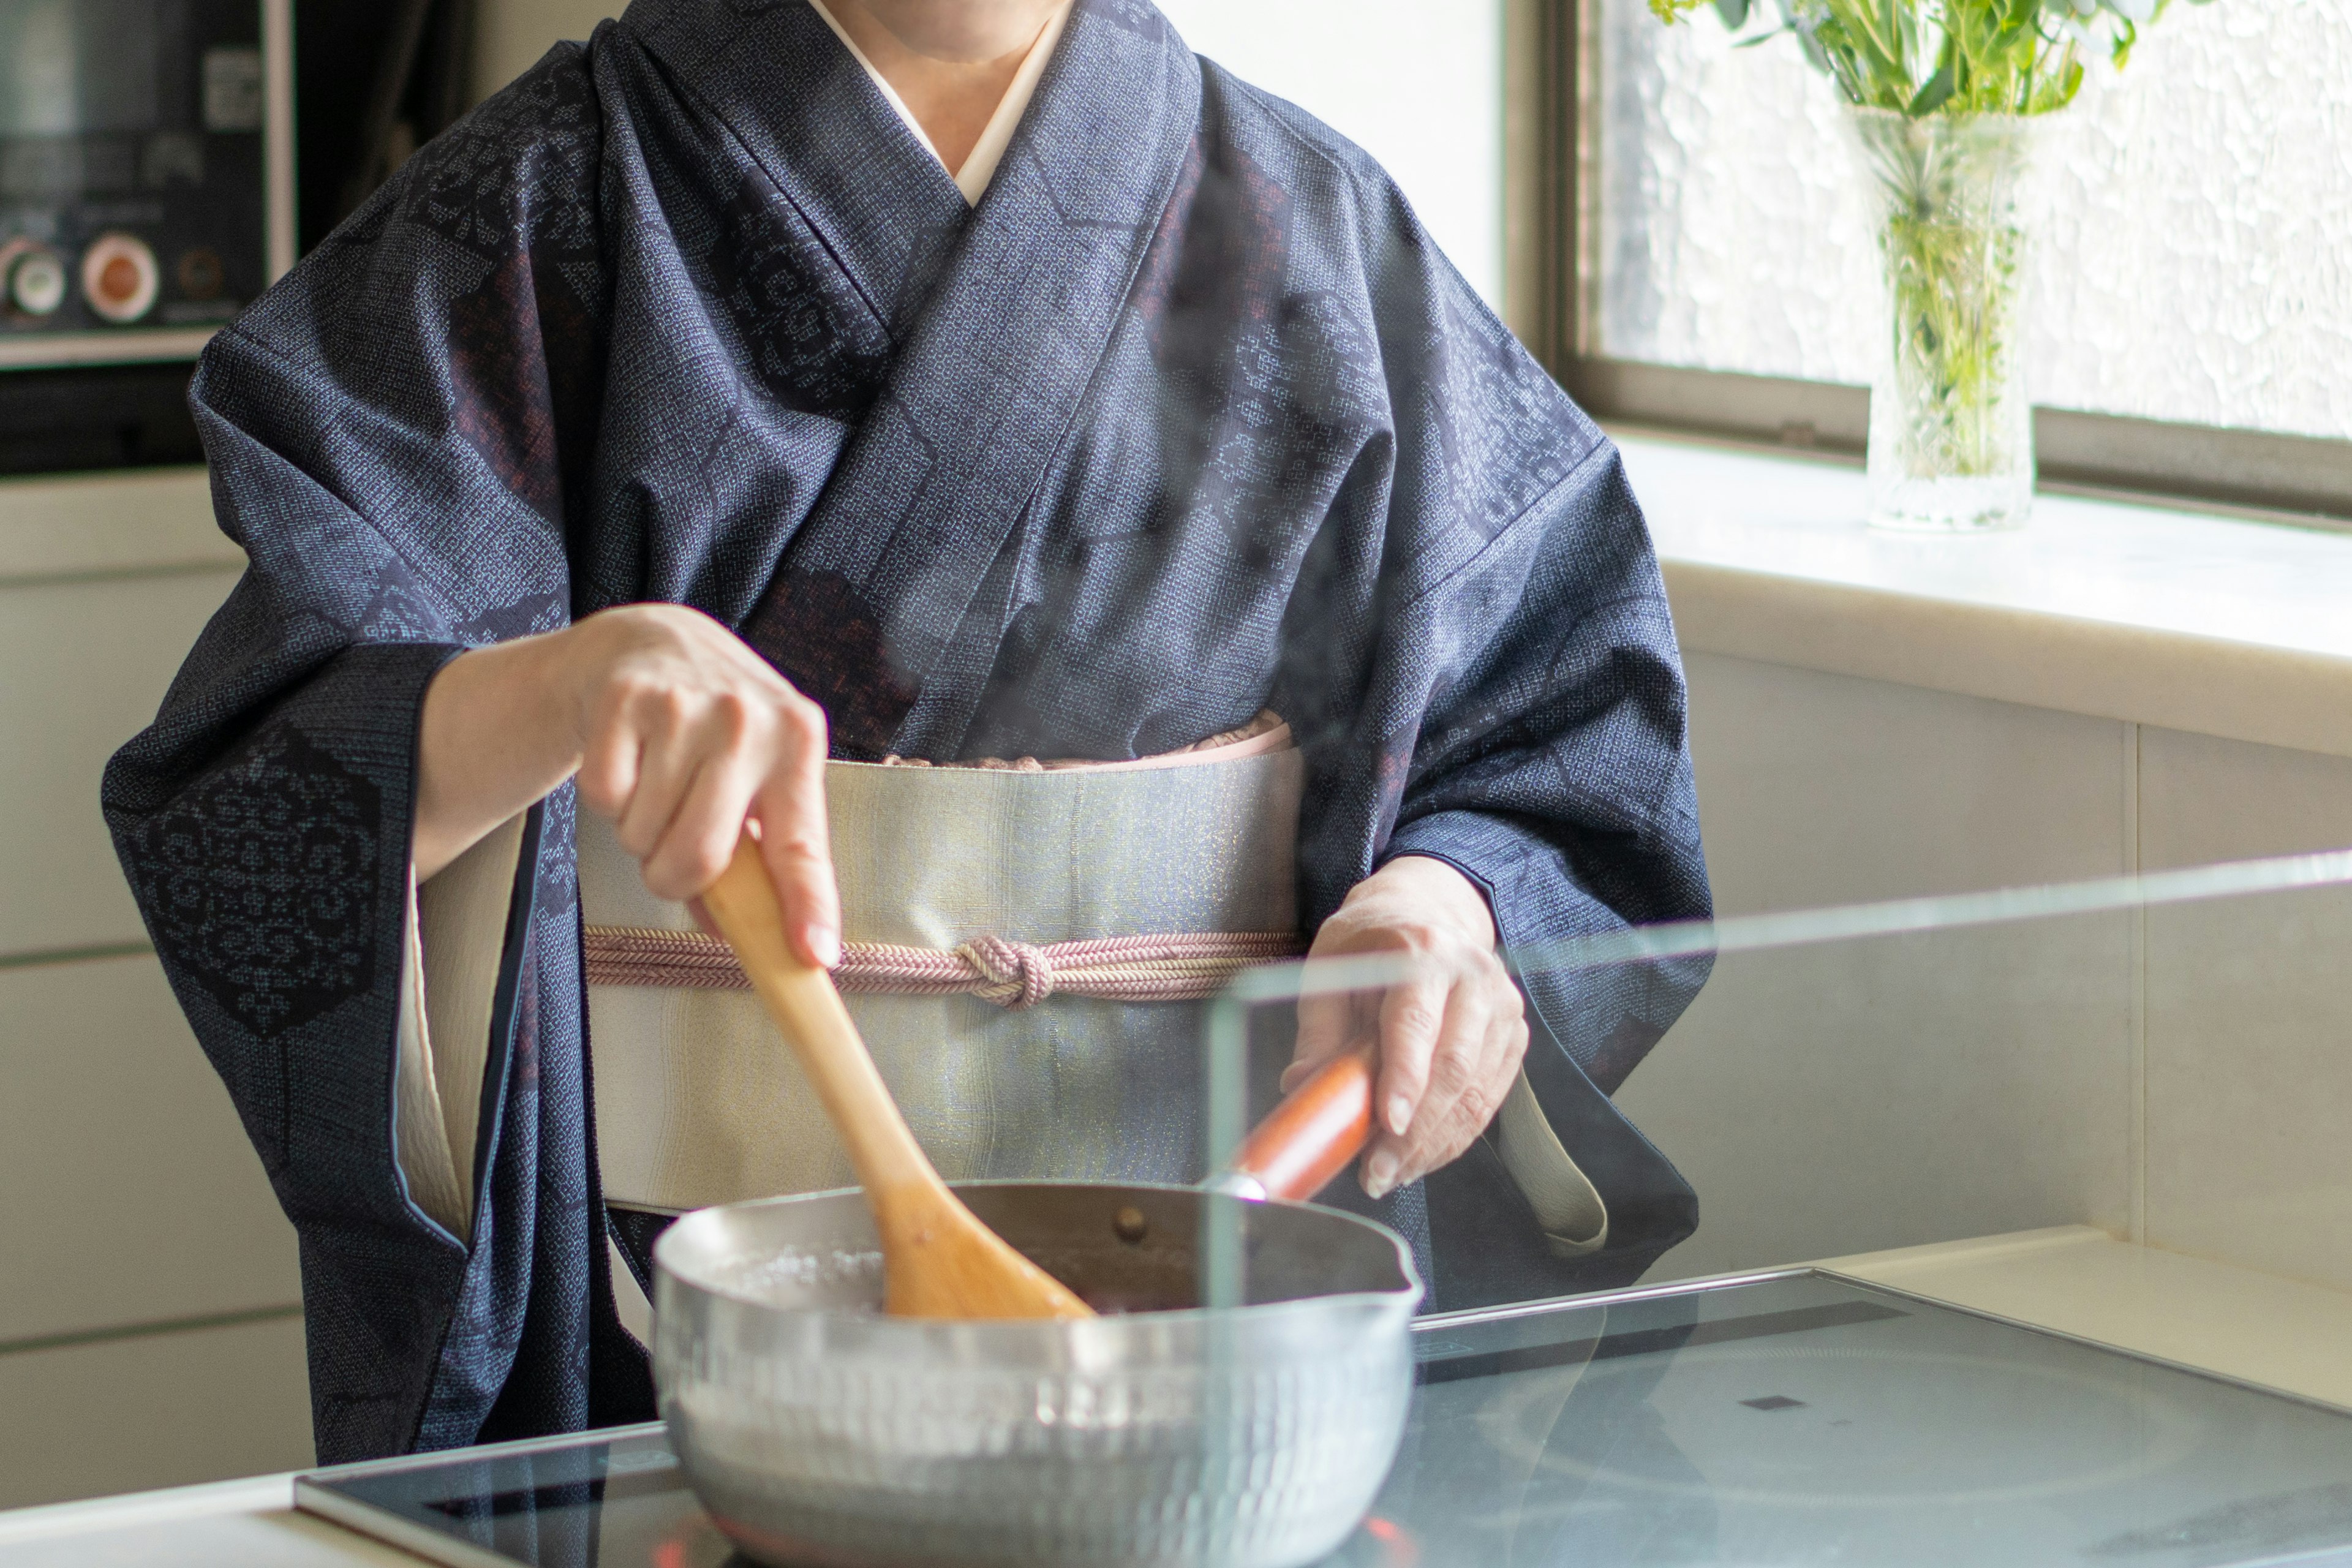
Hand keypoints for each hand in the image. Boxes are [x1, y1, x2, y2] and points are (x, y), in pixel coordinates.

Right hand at [415, 604, 839, 966]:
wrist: (655, 640)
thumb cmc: (715, 723)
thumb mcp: (756, 771)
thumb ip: (757, 854)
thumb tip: (740, 935)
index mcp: (797, 743)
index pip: (803, 845)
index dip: (808, 906)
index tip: (814, 955)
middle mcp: (747, 720)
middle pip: (700, 857)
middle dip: (673, 878)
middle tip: (669, 854)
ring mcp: (684, 705)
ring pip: (644, 833)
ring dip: (640, 831)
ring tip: (655, 783)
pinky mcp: (623, 697)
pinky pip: (605, 798)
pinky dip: (608, 799)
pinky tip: (627, 758)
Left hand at [1284, 856, 1527, 1199]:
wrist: (1425, 913)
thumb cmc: (1370, 944)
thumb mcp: (1328, 970)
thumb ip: (1318, 1031)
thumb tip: (1300, 1087)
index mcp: (1422, 951)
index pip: (1415, 1022)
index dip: (1404, 1078)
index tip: (1387, 1124)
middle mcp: (1472, 976)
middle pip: (1453, 1066)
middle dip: (1415, 1132)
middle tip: (1377, 1172)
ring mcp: (1502, 1006)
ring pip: (1475, 1092)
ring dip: (1434, 1145)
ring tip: (1391, 1174)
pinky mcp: (1513, 1034)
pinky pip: (1489, 1099)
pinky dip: (1455, 1136)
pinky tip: (1421, 1157)